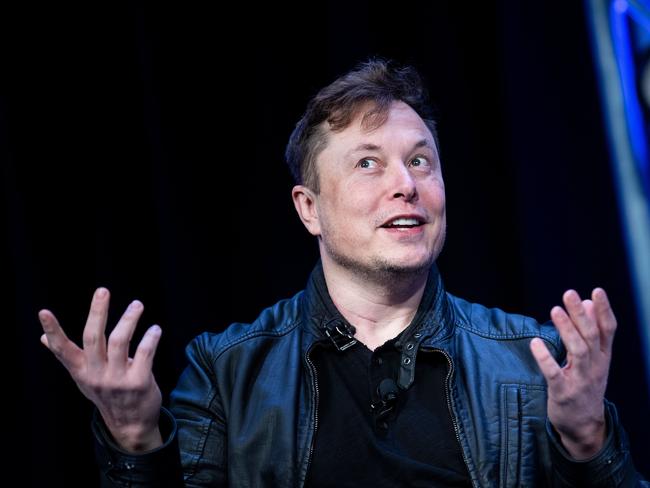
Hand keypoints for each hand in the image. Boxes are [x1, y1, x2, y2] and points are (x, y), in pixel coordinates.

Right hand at [39, 287, 163, 451]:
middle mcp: (96, 375)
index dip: (53, 330)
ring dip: (129, 319)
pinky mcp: (138, 383)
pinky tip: (155, 329)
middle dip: (97, 312)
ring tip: (137, 305)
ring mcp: (117, 380)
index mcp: (81, 371)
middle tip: (102, 291)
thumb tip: (42, 338)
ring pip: (120, 341)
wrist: (130, 425)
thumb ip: (68, 356)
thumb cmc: (106, 393)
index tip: (43, 312)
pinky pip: (145, 353)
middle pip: (93, 338)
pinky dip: (150, 338)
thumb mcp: (83, 378)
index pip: (62, 349)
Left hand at [530, 288, 615, 459]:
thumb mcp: (594, 360)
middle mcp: (596, 366)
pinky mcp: (563, 392)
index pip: (608, 330)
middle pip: (590, 336)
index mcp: (603, 357)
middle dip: (580, 314)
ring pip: (578, 351)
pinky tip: (535, 343)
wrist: (584, 426)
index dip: (604, 310)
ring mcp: (580, 380)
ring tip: (555, 310)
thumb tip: (587, 302)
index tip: (597, 291)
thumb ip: (591, 332)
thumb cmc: (586, 385)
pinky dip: (545, 358)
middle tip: (569, 293)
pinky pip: (554, 373)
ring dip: (566, 330)